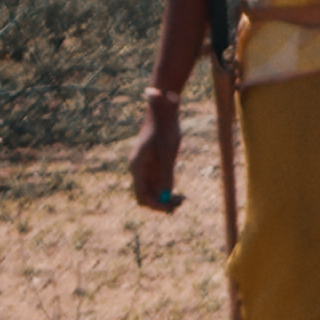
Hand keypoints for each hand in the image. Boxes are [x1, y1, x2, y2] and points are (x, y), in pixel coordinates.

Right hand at [129, 86, 188, 213]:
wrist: (164, 111)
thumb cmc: (164, 128)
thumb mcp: (167, 151)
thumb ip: (165, 172)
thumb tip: (166, 194)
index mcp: (138, 166)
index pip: (141, 195)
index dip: (154, 205)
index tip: (170, 208)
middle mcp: (141, 170)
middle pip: (146, 197)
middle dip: (161, 204)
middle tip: (178, 205)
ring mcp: (148, 169)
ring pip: (154, 193)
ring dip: (166, 200)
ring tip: (182, 200)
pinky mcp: (158, 166)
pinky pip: (161, 186)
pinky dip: (169, 193)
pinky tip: (180, 196)